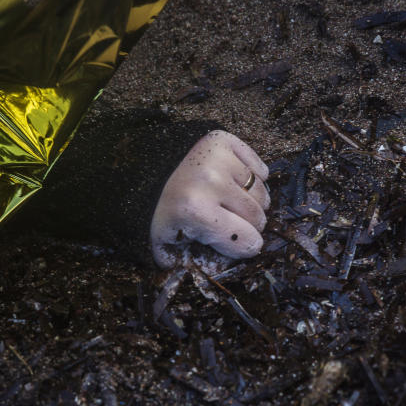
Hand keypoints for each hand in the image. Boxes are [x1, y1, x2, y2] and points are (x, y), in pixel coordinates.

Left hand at [150, 130, 269, 267]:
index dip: (241, 247)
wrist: (142, 176)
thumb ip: (206, 265)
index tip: (229, 243)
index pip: (249, 241)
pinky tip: (233, 184)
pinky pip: (261, 169)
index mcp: (196, 212)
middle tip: (225, 222)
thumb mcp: (171, 251)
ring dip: (251, 203)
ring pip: (262, 193)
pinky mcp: (224, 140)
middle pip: (258, 217)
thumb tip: (243, 262)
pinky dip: (254, 179)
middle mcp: (211, 181)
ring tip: (228, 203)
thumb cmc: (161, 217)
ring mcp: (219, 158)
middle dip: (247, 226)